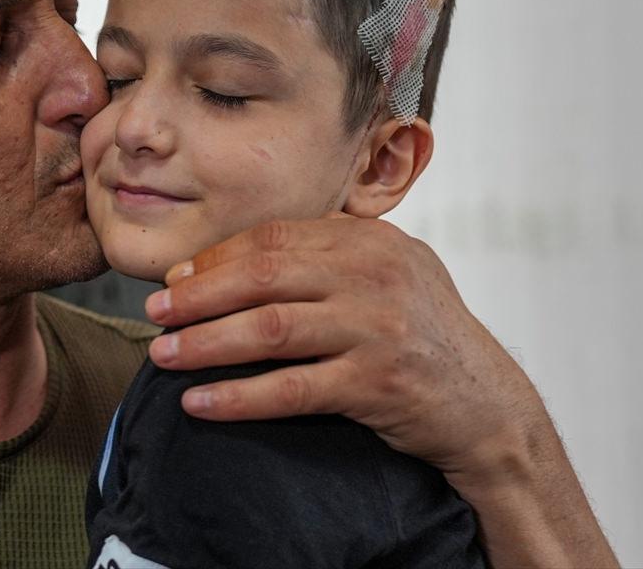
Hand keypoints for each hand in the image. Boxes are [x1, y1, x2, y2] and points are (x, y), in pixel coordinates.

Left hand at [145, 214, 539, 475]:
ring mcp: (376, 327)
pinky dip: (238, 397)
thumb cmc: (425, 334)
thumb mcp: (391, 272)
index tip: (175, 278)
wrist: (487, 404)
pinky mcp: (377, 382)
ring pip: (269, 329)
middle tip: (155, 312)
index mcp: (368, 240)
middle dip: (198, 295)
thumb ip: (331, 252)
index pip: (272, 239)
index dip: (215, 258)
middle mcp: (373, 275)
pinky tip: (200, 402)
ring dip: (206, 343)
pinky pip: (291, 389)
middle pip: (262, 277)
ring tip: (163, 355)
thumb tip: (242, 254)